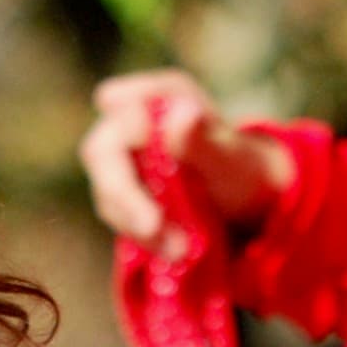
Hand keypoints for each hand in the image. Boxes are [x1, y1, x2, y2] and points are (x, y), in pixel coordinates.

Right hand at [81, 72, 293, 250]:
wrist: (243, 204)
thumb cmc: (241, 171)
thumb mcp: (229, 157)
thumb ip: (202, 138)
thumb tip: (179, 115)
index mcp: (164, 97)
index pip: (126, 99)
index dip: (121, 113)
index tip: (129, 126)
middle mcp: (135, 122)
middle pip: (103, 152)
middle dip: (125, 195)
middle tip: (152, 228)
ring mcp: (124, 159)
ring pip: (108, 192)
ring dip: (138, 226)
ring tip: (181, 249)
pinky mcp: (121, 192)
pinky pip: (119, 217)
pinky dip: (143, 237)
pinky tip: (173, 250)